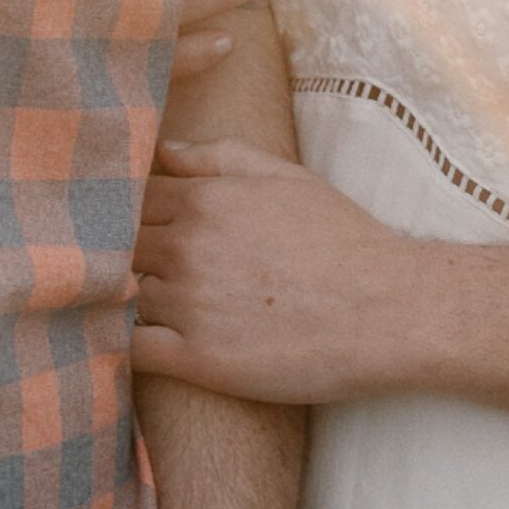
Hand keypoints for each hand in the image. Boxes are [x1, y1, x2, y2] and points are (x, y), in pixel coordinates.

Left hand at [132, 140, 410, 403]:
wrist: (391, 311)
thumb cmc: (343, 241)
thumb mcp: (287, 179)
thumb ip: (218, 157)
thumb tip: (162, 149)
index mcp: (205, 200)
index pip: (128, 200)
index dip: (129, 215)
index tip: (146, 232)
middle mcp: (188, 246)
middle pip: (117, 247)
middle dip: (126, 257)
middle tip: (147, 271)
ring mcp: (190, 303)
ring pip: (120, 296)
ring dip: (128, 302)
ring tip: (156, 308)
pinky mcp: (198, 358)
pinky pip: (130, 349)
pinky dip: (127, 346)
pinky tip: (151, 343)